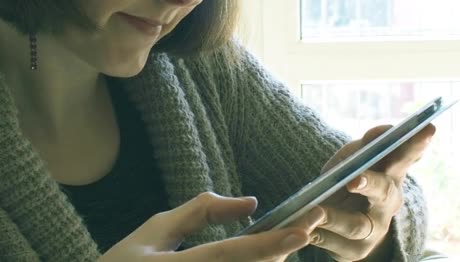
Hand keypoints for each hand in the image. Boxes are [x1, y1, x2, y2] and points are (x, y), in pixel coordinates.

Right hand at [99, 192, 325, 261]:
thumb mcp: (155, 230)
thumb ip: (199, 213)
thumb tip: (250, 203)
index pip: (229, 253)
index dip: (268, 243)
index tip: (302, 229)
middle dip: (280, 251)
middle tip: (304, 226)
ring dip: (271, 261)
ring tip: (285, 240)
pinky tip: (266, 255)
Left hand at [309, 124, 434, 260]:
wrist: (339, 222)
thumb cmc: (349, 178)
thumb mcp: (354, 158)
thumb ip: (367, 144)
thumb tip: (385, 129)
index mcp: (390, 175)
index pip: (405, 157)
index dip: (415, 146)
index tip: (426, 129)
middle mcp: (387, 204)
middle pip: (383, 193)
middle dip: (369, 184)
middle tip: (352, 180)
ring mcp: (373, 230)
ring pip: (355, 225)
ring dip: (334, 217)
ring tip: (316, 210)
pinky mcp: (354, 251)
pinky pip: (334, 245)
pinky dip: (318, 236)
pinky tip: (305, 231)